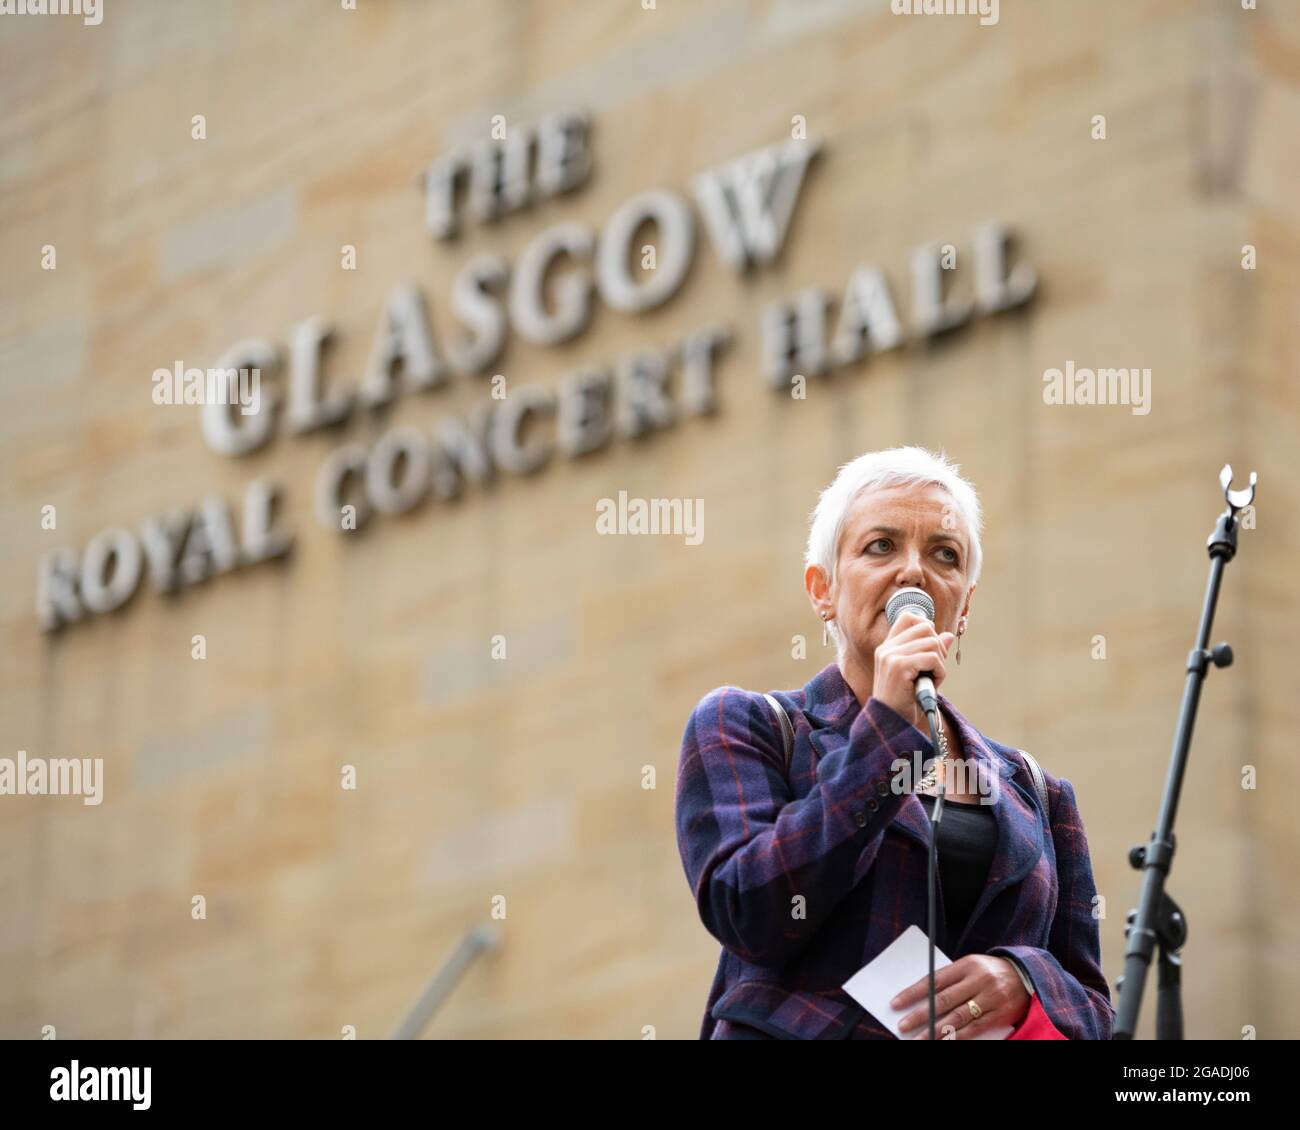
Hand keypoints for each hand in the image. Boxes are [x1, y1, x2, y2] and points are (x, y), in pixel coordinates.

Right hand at [871, 608, 954, 722]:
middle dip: (938, 647)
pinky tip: (931, 685)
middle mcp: (886, 648)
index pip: (909, 617)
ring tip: (931, 680)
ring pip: (932, 643)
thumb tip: (949, 635)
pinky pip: (933, 658)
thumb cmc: (905, 702)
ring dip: (940, 663)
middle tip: (934, 669)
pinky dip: (940, 673)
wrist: (891, 725)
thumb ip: (931, 652)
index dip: (926, 628)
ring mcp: (890, 656)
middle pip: (925, 627)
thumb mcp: (919, 674)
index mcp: (887, 647)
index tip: (929, 651)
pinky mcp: (899, 666)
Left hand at [891, 954, 1030, 1039]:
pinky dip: (957, 1037)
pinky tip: (943, 1042)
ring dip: (936, 1030)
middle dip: (921, 1014)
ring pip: (957, 1017)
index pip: (934, 980)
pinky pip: (974, 1029)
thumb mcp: (971, 966)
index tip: (897, 1002)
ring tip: (919, 1039)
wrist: (1027, 976)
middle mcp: (978, 980)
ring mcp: (990, 998)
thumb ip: (951, 980)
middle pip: (943, 1000)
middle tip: (903, 1025)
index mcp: (967, 964)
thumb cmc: (990, 971)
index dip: (914, 993)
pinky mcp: (999, 1015)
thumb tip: (923, 998)